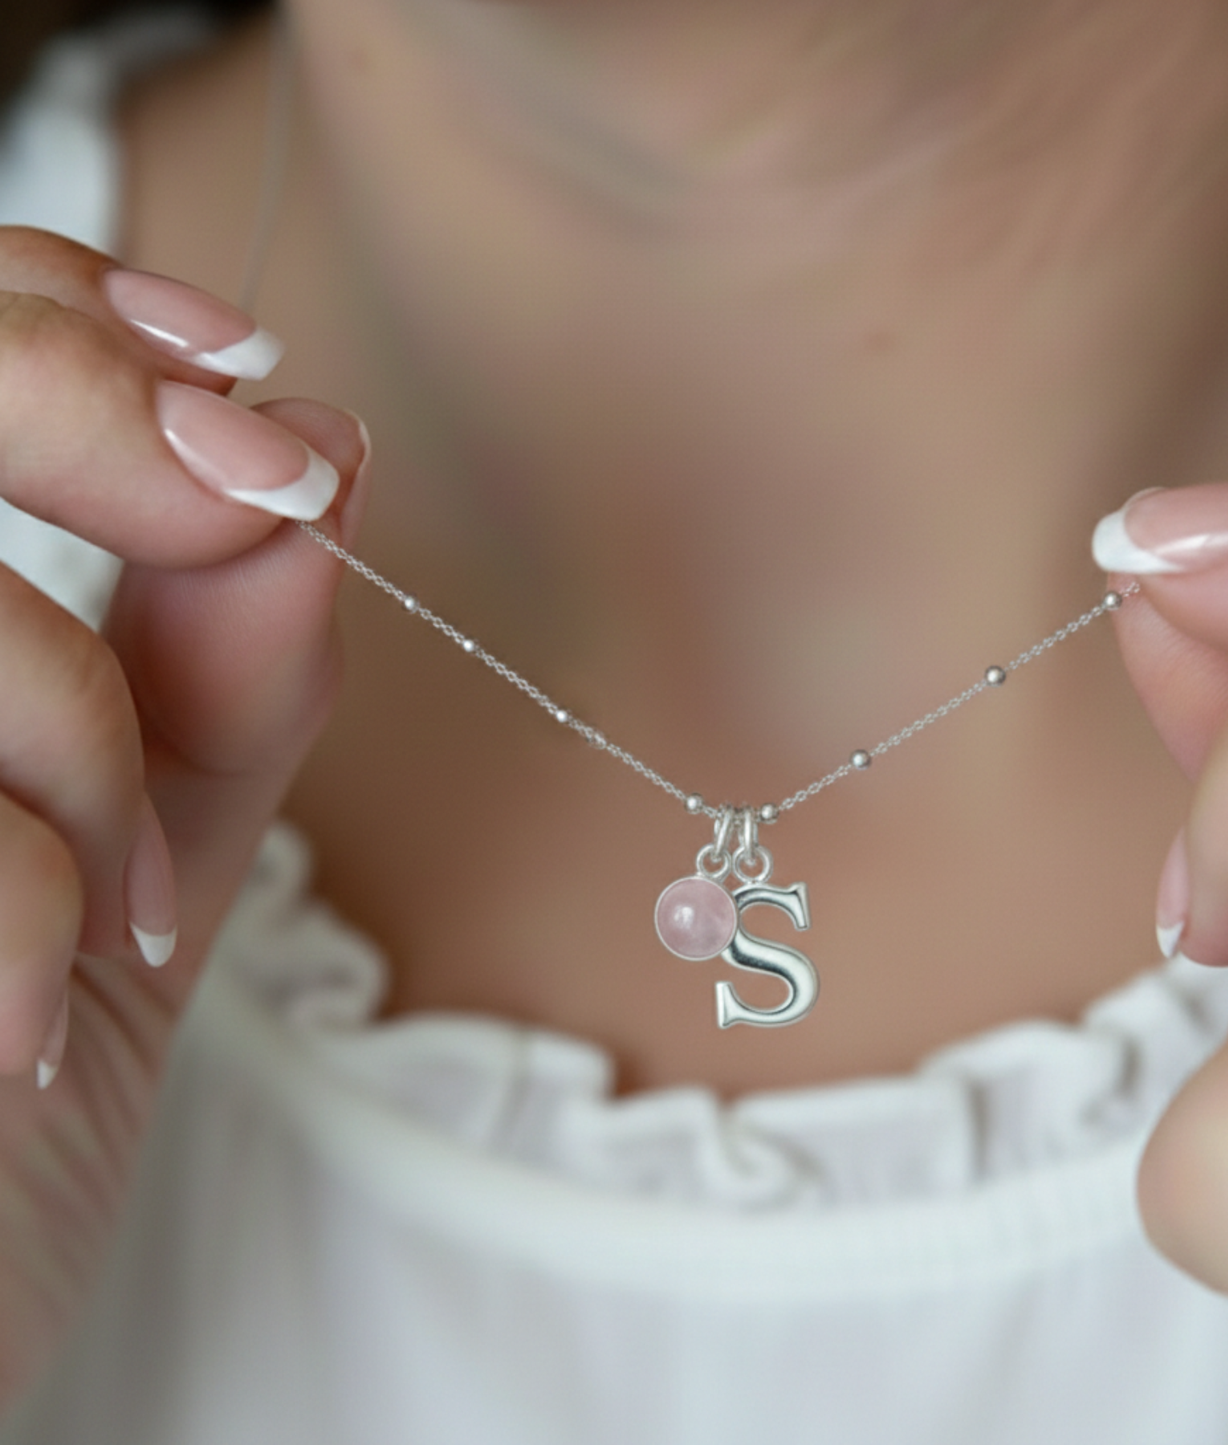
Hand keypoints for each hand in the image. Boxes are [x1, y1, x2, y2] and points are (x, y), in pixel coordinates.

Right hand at [0, 228, 365, 1402]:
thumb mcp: (116, 877)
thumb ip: (210, 678)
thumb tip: (320, 453)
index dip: (62, 312)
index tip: (252, 387)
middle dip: (90, 417)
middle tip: (259, 491)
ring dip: (83, 749)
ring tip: (106, 923)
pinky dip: (28, 919)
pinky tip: (26, 1032)